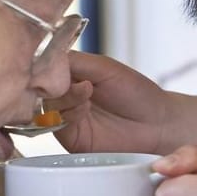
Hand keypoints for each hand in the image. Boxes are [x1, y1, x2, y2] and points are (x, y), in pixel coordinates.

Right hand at [46, 51, 168, 154]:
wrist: (157, 123)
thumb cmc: (136, 93)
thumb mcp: (104, 68)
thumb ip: (75, 61)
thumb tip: (47, 57)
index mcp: (70, 75)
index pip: (43, 66)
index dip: (44, 63)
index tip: (51, 62)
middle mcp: (64, 95)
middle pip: (39, 87)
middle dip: (51, 81)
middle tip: (71, 78)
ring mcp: (65, 117)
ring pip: (44, 105)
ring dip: (63, 97)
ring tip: (87, 92)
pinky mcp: (70, 138)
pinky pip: (55, 125)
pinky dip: (68, 113)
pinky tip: (85, 108)